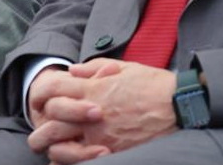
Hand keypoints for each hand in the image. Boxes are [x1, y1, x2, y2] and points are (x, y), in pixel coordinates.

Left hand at [27, 59, 177, 162]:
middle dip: (41, 129)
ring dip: (54, 150)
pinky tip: (72, 162)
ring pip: (61, 150)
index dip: (41, 95)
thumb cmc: (154, 85)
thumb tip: (72, 71)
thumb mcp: (124, 67)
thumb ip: (94, 68)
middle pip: (49, 124)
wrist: (181, 107)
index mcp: (92, 90)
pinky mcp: (114, 154)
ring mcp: (101, 138)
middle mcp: (91, 115)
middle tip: (41, 133)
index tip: (41, 101)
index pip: (51, 91)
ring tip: (54, 151)